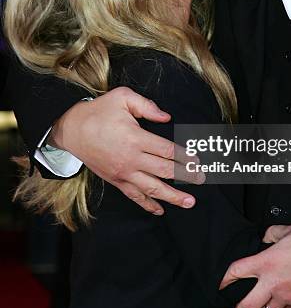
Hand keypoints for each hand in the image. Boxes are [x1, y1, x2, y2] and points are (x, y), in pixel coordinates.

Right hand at [50, 87, 203, 214]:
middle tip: (201, 179)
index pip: (167, 151)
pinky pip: (134, 196)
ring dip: (172, 196)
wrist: (71, 131)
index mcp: (135, 138)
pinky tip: (160, 210)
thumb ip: (147, 106)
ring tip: (189, 202)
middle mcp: (131, 159)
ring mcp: (123, 172)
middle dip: (186, 176)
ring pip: (152, 188)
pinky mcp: (116, 180)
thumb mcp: (122, 98)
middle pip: (164, 171)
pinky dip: (148, 204)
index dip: (185, 156)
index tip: (197, 160)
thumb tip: (166, 117)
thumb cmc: (98, 112)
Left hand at [220, 224, 290, 307]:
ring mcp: (286, 296)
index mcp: (265, 263)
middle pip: (247, 305)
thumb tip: (267, 236)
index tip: (221, 282)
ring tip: (264, 302)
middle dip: (240, 307)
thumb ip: (271, 234)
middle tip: (239, 306)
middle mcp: (272, 283)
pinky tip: (285, 301)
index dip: (225, 278)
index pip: (236, 271)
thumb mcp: (286, 230)